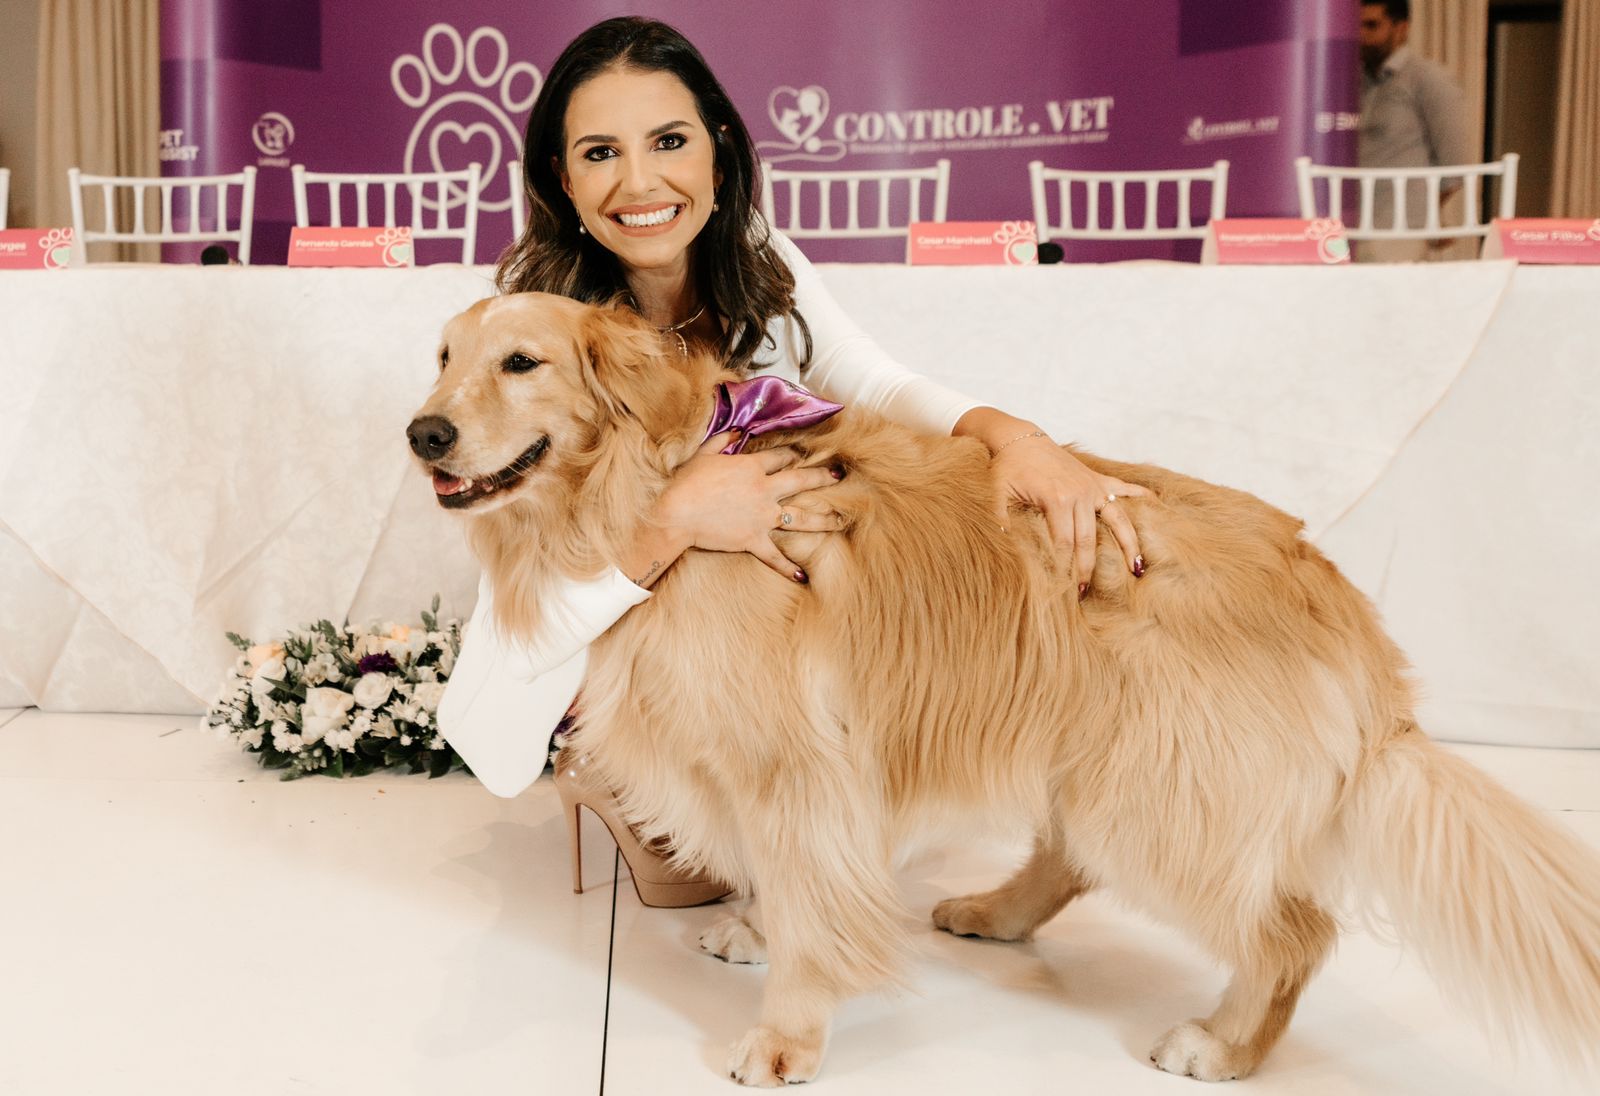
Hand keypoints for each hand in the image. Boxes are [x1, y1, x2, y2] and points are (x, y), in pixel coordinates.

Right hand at [655, 431, 843, 581]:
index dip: (792, 455)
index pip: (781, 457)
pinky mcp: (753, 540)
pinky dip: (788, 567)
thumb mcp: (704, 454)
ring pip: (800, 517)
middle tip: (840, 476)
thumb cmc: (687, 483)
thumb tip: (738, 431)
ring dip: (822, 519)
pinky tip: (803, 575)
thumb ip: (724, 441)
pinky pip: (775, 556)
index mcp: (752, 467)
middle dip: (823, 477)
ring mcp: (762, 517)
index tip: (800, 455)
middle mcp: (764, 491)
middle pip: (801, 481)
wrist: (677, 514)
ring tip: (839, 521)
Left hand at [991, 433, 1149, 592]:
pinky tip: (1158, 508)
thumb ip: (1001, 520)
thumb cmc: (1008, 467)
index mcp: (1057, 500)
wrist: (1020, 438)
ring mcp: (1093, 486)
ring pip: (1118, 520)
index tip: (1064, 589)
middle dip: (1087, 567)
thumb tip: (1004, 549)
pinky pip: (1126, 488)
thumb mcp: (997, 494)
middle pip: (1088, 539)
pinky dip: (1143, 497)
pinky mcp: (1098, 479)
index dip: (1064, 567)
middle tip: (1084, 591)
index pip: (1063, 543)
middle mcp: (1081, 494)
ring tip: (1137, 569)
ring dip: (1129, 545)